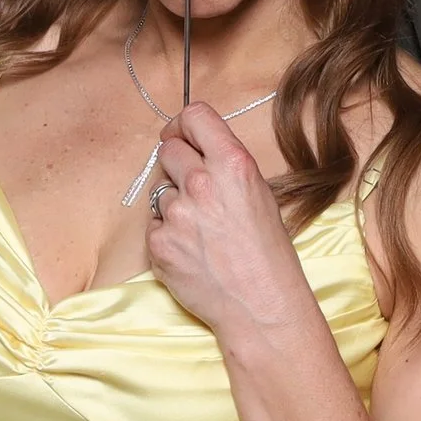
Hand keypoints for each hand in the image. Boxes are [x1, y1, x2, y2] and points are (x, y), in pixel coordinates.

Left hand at [145, 102, 313, 343]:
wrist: (259, 304)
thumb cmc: (268, 251)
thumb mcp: (259, 192)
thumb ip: (225, 166)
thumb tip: (195, 151)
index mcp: (233, 163)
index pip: (194, 116)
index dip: (184, 124)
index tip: (182, 135)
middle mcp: (202, 182)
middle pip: (168, 149)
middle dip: (176, 163)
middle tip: (192, 186)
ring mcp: (177, 213)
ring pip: (159, 189)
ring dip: (173, 202)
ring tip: (200, 229)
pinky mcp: (158, 242)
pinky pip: (153, 223)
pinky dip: (166, 232)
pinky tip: (190, 249)